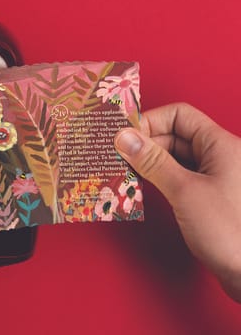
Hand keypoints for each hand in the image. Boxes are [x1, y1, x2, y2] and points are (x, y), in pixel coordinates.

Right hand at [114, 103, 240, 301]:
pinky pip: (177, 177)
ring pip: (174, 158)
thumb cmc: (229, 231)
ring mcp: (214, 177)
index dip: (150, 121)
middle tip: (116, 156)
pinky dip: (158, 179)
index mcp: (220, 145)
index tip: (124, 136)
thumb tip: (124, 137)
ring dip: (148, 163)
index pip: (179, 115)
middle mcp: (219, 157)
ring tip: (123, 171)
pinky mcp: (207, 197)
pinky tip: (140, 187)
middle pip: (174, 135)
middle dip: (144, 144)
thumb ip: (152, 161)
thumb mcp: (184, 190)